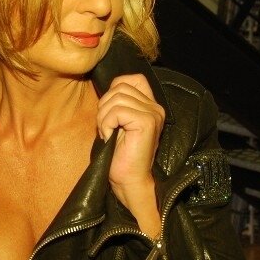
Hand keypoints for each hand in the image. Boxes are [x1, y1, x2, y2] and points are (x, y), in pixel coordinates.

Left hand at [97, 74, 163, 234]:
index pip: (133, 79)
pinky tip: (110, 138)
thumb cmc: (119, 155)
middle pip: (120, 87)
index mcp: (151, 106)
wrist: (129, 180)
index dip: (115, 88)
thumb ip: (117, 104)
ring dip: (104, 117)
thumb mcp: (117, 123)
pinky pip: (116, 111)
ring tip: (108, 134)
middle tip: (106, 128)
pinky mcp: (147, 122)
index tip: (110, 112)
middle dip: (104, 106)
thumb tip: (105, 89)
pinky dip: (106, 124)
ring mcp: (153, 114)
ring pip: (116, 98)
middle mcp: (156, 107)